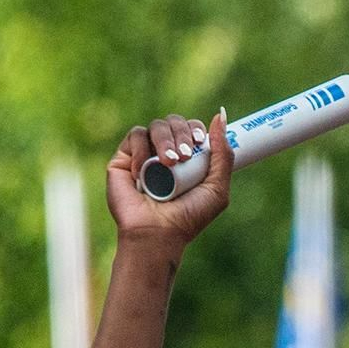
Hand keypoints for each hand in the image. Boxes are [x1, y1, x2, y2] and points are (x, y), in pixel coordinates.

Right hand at [106, 110, 231, 251]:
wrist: (157, 232)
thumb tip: (221, 115)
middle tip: (183, 156)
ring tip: (168, 164)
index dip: (196, 129)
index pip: (193, 129)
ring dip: (165, 140)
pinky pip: (136, 135)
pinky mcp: (125, 157)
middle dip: (183, 133)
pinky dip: (142, 150)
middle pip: (176, 121)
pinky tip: (144, 172)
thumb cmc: (188, 218)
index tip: (200, 141)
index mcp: (189, 160)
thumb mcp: (216, 190)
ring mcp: (146, 155)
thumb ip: (223, 155)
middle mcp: (167, 154)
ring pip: (157, 125)